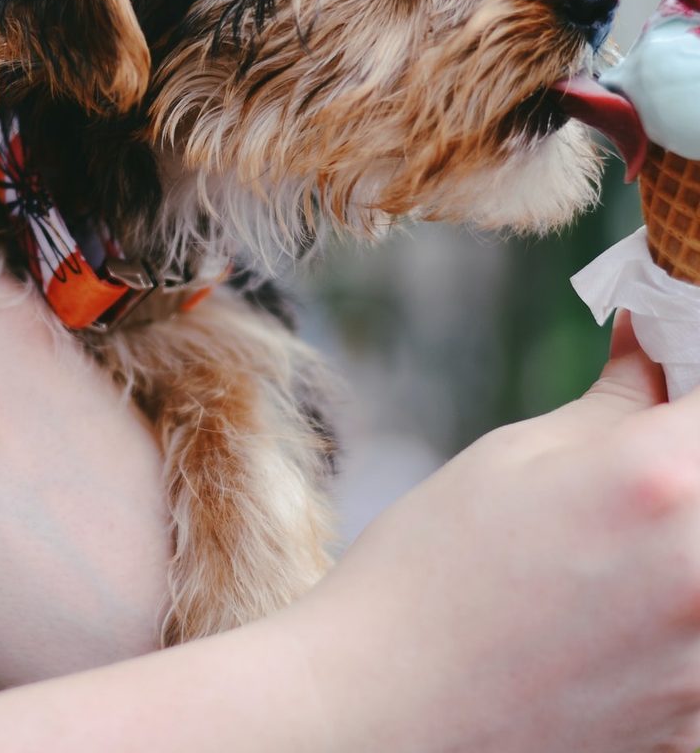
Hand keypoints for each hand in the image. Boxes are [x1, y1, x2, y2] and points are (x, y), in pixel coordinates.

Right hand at [288, 312, 699, 751]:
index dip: (694, 382)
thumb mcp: (508, 459)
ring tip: (611, 552)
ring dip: (679, 542)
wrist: (384, 707)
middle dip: (683, 461)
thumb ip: (610, 403)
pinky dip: (678, 619)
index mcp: (657, 482)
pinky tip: (615, 617)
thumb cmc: (428, 571)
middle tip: (636, 469)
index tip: (670, 386)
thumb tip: (654, 344)